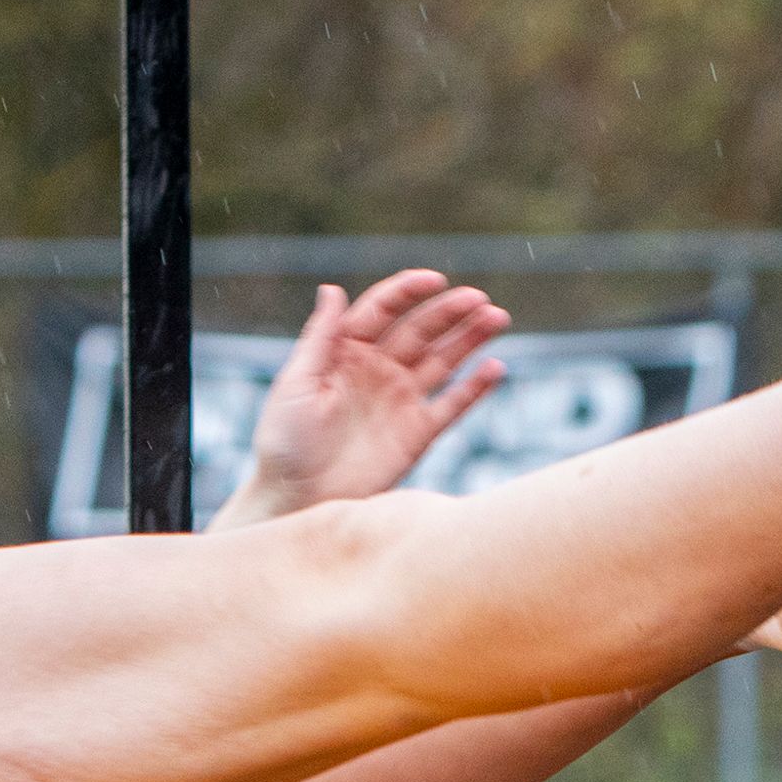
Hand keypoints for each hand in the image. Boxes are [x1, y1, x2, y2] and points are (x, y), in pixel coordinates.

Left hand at [210, 269, 510, 528]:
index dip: (409, 292)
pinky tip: (495, 368)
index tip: (435, 281)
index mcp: (346, 350)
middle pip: (421, 330)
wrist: (298, 499)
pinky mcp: (417, 433)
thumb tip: (333, 288)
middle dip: (450, 312)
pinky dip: (474, 387)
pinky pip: (452, 405)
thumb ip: (320, 337)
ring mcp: (400, 400)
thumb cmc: (285, 442)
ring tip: (497, 319)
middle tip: (480, 300)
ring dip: (470, 339)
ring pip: (442, 360)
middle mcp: (378, 369)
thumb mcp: (296, 384)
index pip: (384, 309)